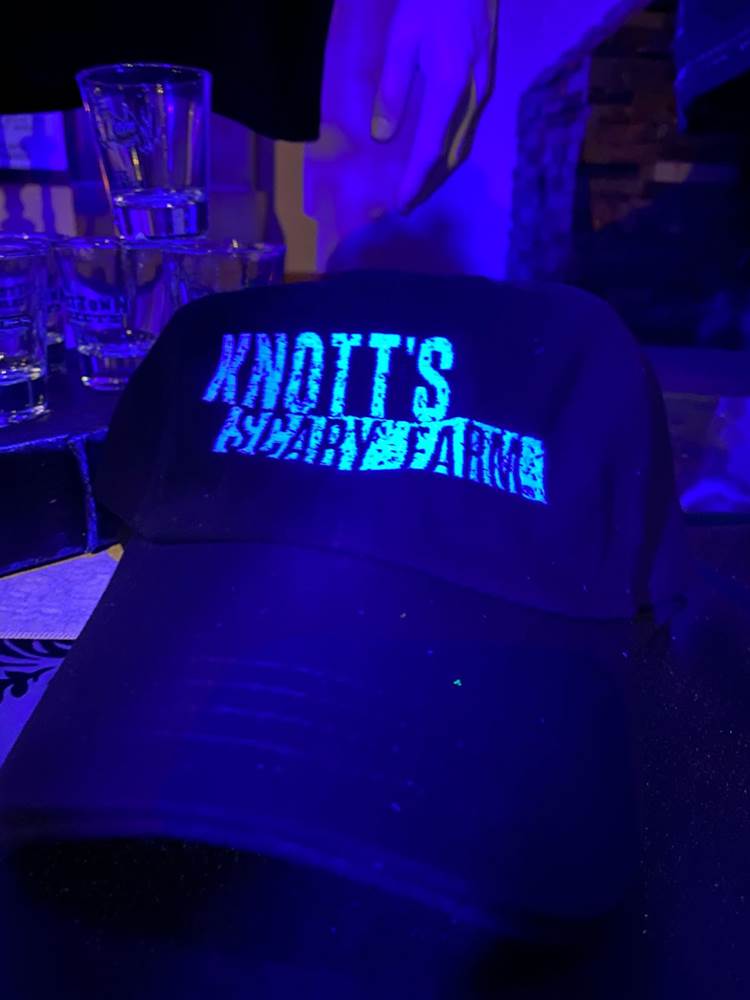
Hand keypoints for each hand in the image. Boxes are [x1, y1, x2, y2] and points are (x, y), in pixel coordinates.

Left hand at [371, 0, 497, 212]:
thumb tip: (382, 138)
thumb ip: (393, 88)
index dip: (415, 180)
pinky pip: (470, 124)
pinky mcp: (487, 76)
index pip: (430, 148)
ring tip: (422, 184)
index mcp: (450, 85)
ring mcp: (486, 84)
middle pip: (453, 153)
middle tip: (409, 203)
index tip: (400, 204)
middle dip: (430, 181)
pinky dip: (453, 146)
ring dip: (443, 167)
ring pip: (465, 140)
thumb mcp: (403, 37)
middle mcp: (474, 93)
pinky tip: (441, 150)